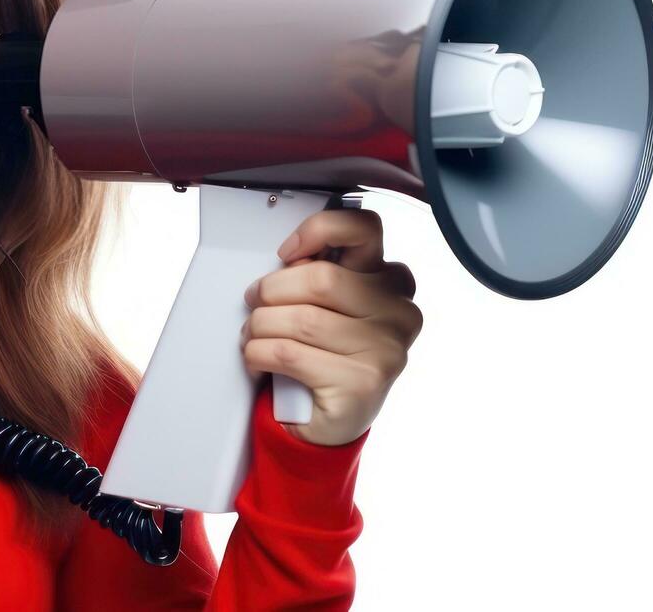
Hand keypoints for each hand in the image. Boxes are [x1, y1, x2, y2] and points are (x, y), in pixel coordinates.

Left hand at [239, 205, 421, 445]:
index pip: (365, 229)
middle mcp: (399, 312)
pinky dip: (258, 353)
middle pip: (321, 278)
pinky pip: (290, 353)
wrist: (329, 423)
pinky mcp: (363, 383)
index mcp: (391, 282)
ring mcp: (386, 349)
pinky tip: (258, 360)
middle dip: (272, 290)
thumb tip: (292, 260)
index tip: (287, 252)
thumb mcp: (326, 305)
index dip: (317, 231)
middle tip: (255, 304)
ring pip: (300, 319)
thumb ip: (319, 273)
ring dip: (260, 326)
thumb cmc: (324, 354)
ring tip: (253, 336)